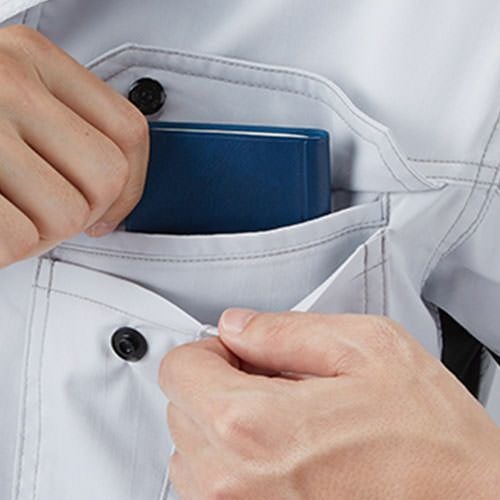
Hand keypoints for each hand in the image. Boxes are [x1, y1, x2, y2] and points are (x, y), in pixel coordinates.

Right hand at [0, 25, 148, 266]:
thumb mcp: (10, 95)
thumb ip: (62, 126)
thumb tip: (117, 194)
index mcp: (31, 58)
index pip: (128, 133)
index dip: (131, 187)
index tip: (108, 211)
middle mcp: (6, 82)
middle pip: (105, 179)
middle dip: (81, 213)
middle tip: (44, 212)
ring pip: (66, 214)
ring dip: (40, 234)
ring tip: (7, 216)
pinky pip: (18, 239)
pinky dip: (7, 248)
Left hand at [160, 310, 499, 498]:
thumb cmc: (430, 443)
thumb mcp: (365, 350)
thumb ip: (284, 330)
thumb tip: (238, 326)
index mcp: (254, 424)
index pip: (178, 369)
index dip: (210, 351)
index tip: (241, 355)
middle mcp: (233, 481)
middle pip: (181, 408)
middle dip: (220, 385)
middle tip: (274, 385)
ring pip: (193, 450)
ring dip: (227, 427)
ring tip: (288, 423)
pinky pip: (213, 488)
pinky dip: (237, 463)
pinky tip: (288, 454)